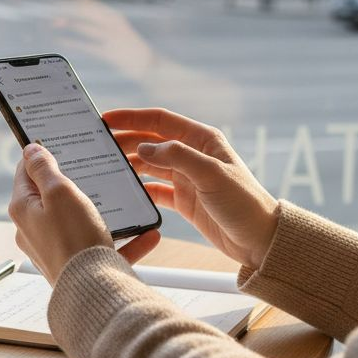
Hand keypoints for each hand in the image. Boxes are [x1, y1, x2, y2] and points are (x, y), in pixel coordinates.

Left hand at [9, 143, 160, 283]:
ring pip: (81, 223)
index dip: (39, 155)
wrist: (90, 291)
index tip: (55, 143)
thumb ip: (44, 168)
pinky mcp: (78, 266)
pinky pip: (104, 248)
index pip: (25, 173)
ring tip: (124, 202)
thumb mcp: (59, 192)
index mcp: (24, 210)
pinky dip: (126, 241)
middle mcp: (34, 231)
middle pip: (52, 198)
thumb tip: (30, 149)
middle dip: (74, 184)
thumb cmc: (73, 239)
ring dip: (104, 213)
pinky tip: (148, 235)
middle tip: (93, 169)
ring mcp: (56, 250)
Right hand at [105, 108, 277, 269]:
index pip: (160, 121)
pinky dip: (139, 189)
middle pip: (151, 142)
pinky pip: (155, 189)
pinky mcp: (184, 200)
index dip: (132, 118)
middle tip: (97, 145)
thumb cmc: (244, 203)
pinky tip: (123, 190)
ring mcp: (187, 178)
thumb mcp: (211, 175)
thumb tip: (144, 148)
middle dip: (125, 141)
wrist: (260, 240)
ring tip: (104, 166)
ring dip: (128, 164)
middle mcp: (193, 155)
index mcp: (202, 140)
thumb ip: (177, 157)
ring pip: (150, 165)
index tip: (106, 119)